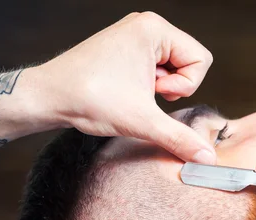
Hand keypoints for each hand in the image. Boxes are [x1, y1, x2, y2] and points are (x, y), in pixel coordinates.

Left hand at [37, 12, 215, 163]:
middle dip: (173, 86)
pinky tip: (128, 93)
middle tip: (145, 93)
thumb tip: (206, 158)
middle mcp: (145, 25)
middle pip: (190, 62)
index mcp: (154, 28)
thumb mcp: (142, 121)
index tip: (155, 92)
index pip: (201, 59)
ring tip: (134, 93)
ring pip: (175, 67)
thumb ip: (180, 139)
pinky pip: (158, 68)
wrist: (48, 97)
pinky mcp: (126, 49)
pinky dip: (149, 86)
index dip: (184, 85)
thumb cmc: (87, 96)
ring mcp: (134, 36)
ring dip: (160, 88)